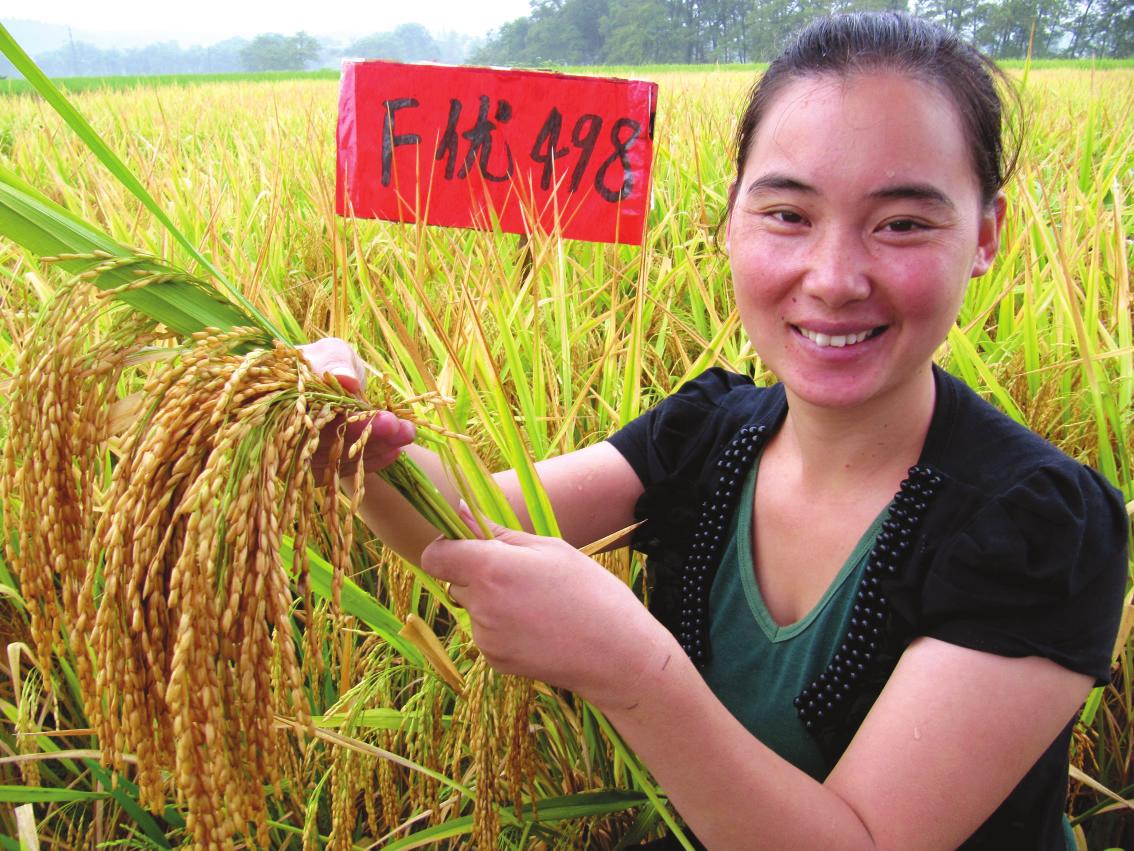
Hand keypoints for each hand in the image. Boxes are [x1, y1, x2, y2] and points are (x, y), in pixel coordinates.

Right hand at [298, 337, 415, 478]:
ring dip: (375, 450)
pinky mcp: (316, 467)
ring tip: (406, 435)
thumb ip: (334, 362)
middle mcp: (284, 432)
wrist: (332, 381)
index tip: (388, 419)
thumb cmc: (330, 362)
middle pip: (328, 444)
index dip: (354, 421)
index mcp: (281, 402)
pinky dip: (370, 461)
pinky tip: (395, 451)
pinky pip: (342, 470)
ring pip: (337, 460)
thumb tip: (346, 380)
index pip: (318, 418)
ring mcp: (299, 454)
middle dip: (371, 437)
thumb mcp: (332, 352)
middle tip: (404, 430)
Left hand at [420, 517, 676, 711]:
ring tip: (538, 603)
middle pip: (457, 582)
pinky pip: (487, 633)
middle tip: (522, 575)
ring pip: (474, 608)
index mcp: (491, 569)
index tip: (468, 546)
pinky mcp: (495, 661)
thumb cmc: (589, 591)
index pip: (435, 556)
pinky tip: (538, 627)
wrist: (615, 653)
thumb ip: (498, 533)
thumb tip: (461, 512)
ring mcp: (485, 638)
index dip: (446, 548)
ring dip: (492, 601)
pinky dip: (503, 627)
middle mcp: (480, 605)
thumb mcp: (550, 549)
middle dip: (478, 574)